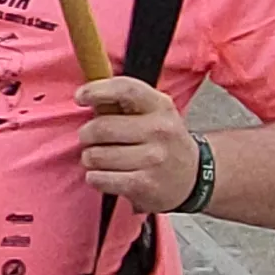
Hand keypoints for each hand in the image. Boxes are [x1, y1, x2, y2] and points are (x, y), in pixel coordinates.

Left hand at [76, 76, 199, 215]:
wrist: (193, 178)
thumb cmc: (163, 141)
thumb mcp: (155, 113)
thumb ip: (124, 101)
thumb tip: (86, 94)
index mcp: (160, 106)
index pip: (125, 89)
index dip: (96, 90)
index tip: (80, 97)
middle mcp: (159, 130)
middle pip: (102, 127)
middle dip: (86, 134)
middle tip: (89, 138)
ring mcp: (153, 159)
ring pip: (97, 156)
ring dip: (89, 158)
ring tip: (98, 158)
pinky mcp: (144, 185)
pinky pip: (101, 178)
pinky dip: (94, 177)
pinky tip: (102, 174)